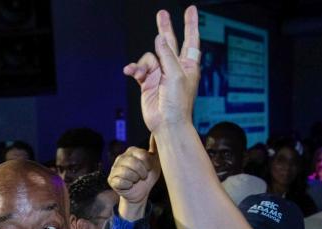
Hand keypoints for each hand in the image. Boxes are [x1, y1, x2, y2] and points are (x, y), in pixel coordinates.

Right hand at [108, 140, 160, 220]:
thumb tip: (158, 132)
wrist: (140, 193)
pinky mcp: (111, 179)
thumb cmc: (148, 176)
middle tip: (143, 177)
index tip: (149, 169)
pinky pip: (121, 181)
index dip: (148, 165)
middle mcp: (121, 157)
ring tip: (136, 180)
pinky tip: (129, 185)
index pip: (142, 155)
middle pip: (134, 163)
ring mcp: (114, 168)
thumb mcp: (156, 161)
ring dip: (135, 179)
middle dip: (142, 173)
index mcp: (131, 151)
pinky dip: (128, 185)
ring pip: (127, 173)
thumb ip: (157, 147)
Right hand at [123, 6, 200, 134]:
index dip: (191, 25)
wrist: (166, 124)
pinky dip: (134, 69)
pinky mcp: (147, 82)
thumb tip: (160, 38)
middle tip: (161, 13)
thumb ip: (167, 54)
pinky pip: (139, 69)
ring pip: (149, 57)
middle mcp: (174, 67)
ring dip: (143, 64)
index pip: (190, 40)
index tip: (191, 10)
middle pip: (170, 42)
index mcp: (188, 65)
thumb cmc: (178, 102)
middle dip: (165, 28)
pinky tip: (130, 71)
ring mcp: (160, 74)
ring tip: (140, 72)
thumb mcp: (175, 74)